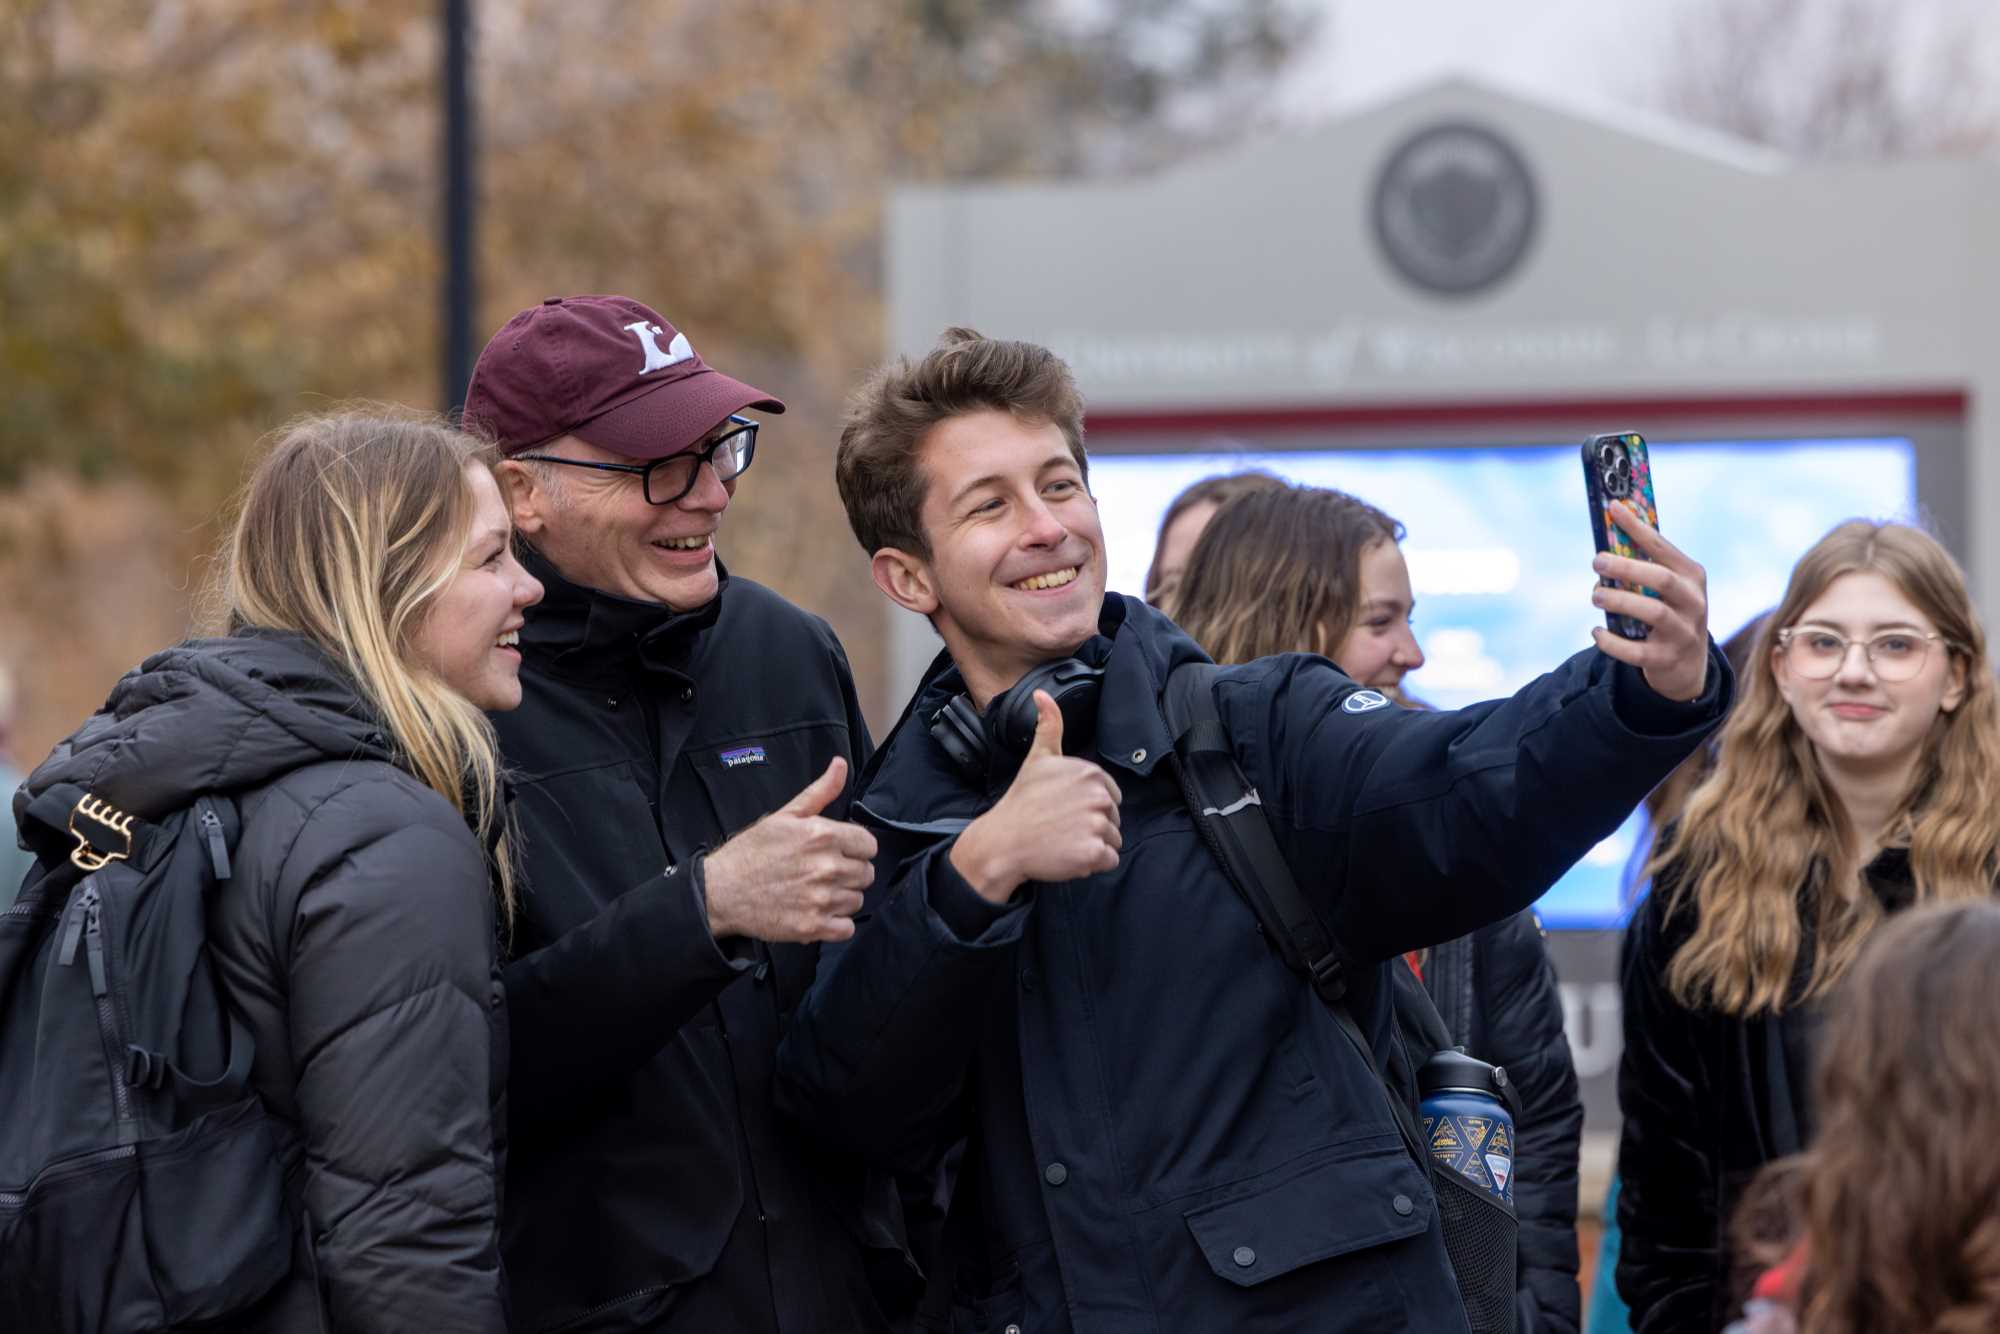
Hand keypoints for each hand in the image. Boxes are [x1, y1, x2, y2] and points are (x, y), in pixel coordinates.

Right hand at [702, 757, 877, 942]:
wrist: (720, 891)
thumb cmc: (752, 851)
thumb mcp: (785, 815)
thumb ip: (820, 792)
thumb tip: (841, 765)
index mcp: (823, 835)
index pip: (869, 845)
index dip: (855, 848)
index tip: (839, 852)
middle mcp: (827, 867)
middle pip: (866, 873)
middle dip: (849, 872)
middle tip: (824, 873)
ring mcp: (820, 899)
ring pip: (857, 900)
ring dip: (842, 898)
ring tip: (817, 892)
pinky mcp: (813, 927)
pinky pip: (847, 928)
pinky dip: (837, 924)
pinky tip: (818, 912)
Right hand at [950, 691, 1121, 903]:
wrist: (1003, 841)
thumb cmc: (1022, 801)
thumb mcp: (1038, 759)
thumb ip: (1049, 726)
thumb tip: (1042, 694)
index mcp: (1091, 773)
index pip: (1110, 796)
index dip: (1088, 806)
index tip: (1064, 809)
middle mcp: (1098, 796)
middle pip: (1114, 818)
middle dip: (1091, 826)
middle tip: (1061, 826)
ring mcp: (1096, 824)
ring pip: (1113, 840)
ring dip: (1092, 846)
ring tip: (1063, 840)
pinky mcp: (1093, 853)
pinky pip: (1109, 860)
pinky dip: (1092, 864)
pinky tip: (1068, 855)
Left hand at [1590, 500, 1710, 701]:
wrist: (1688, 666)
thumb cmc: (1668, 613)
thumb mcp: (1666, 588)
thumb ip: (1644, 568)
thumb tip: (1604, 543)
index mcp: (1691, 576)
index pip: (1663, 547)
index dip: (1637, 528)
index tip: (1613, 508)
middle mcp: (1693, 602)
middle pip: (1661, 579)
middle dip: (1626, 567)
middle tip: (1597, 560)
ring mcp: (1683, 632)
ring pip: (1653, 612)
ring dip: (1619, 600)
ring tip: (1596, 595)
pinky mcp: (1667, 659)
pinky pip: (1637, 651)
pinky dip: (1612, 642)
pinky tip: (1596, 631)